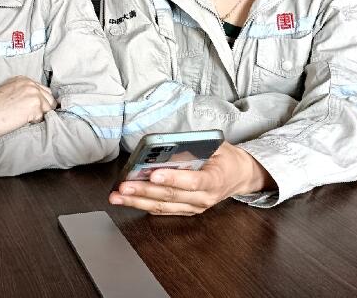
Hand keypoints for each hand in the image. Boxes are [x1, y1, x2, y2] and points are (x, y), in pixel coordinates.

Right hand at [0, 76, 56, 138]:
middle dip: (44, 108)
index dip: (41, 102)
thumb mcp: (8, 92)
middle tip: (33, 117)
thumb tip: (35, 103)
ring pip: (48, 108)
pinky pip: (43, 117)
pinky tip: (22, 122)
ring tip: (25, 120)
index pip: (43, 90)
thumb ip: (22, 93)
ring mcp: (34, 94)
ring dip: (40, 116)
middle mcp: (30, 84)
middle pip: (49, 98)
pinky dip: (35, 122)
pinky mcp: (35, 106)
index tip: (36, 110)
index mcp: (23, 79)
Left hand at [109, 142, 273, 215]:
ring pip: (163, 206)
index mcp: (215, 179)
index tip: (154, 174)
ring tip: (117, 197)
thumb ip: (194, 147)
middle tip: (124, 186)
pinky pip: (164, 210)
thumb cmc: (225, 158)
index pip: (193, 182)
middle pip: (171, 196)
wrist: (239, 176)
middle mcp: (204, 198)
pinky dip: (145, 206)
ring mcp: (195, 207)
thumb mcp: (216, 145)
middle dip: (144, 191)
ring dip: (138, 202)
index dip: (173, 179)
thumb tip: (166, 145)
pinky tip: (129, 202)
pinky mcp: (187, 211)